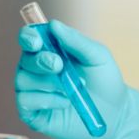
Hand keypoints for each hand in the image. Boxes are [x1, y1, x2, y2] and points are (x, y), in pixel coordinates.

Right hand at [15, 20, 138, 138]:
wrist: (115, 113)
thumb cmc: (106, 81)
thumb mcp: (98, 57)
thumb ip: (77, 41)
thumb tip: (54, 25)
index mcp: (50, 51)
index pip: (29, 39)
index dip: (28, 37)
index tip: (37, 42)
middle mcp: (36, 70)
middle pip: (25, 60)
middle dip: (41, 61)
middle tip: (60, 66)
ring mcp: (33, 92)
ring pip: (23, 80)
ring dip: (49, 83)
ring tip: (72, 90)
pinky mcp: (32, 113)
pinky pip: (26, 101)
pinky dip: (47, 100)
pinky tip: (65, 103)